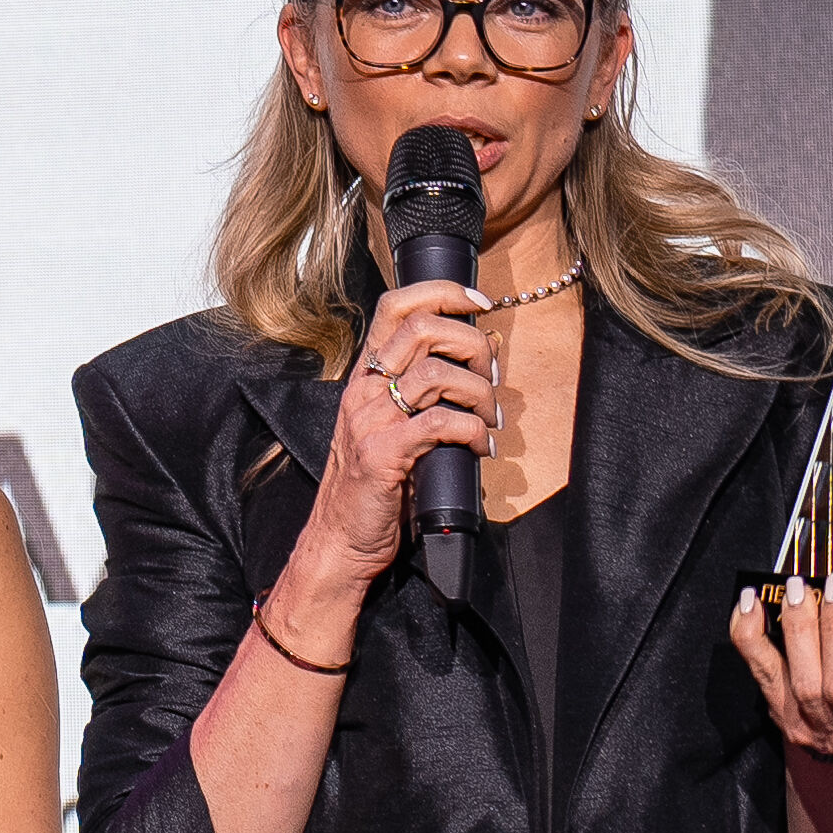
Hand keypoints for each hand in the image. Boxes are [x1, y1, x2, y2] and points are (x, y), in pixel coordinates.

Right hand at [299, 279, 494, 579]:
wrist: (340, 540)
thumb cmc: (375, 486)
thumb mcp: (393, 428)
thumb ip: (424, 394)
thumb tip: (480, 359)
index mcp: (366, 378)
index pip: (394, 306)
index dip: (441, 292)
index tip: (479, 302)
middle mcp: (364, 391)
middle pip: (422, 329)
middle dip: (473, 345)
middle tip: (492, 378)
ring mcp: (370, 421)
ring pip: (436, 374)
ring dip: (478, 393)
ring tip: (489, 419)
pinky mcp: (383, 455)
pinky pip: (440, 423)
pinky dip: (472, 431)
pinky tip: (480, 448)